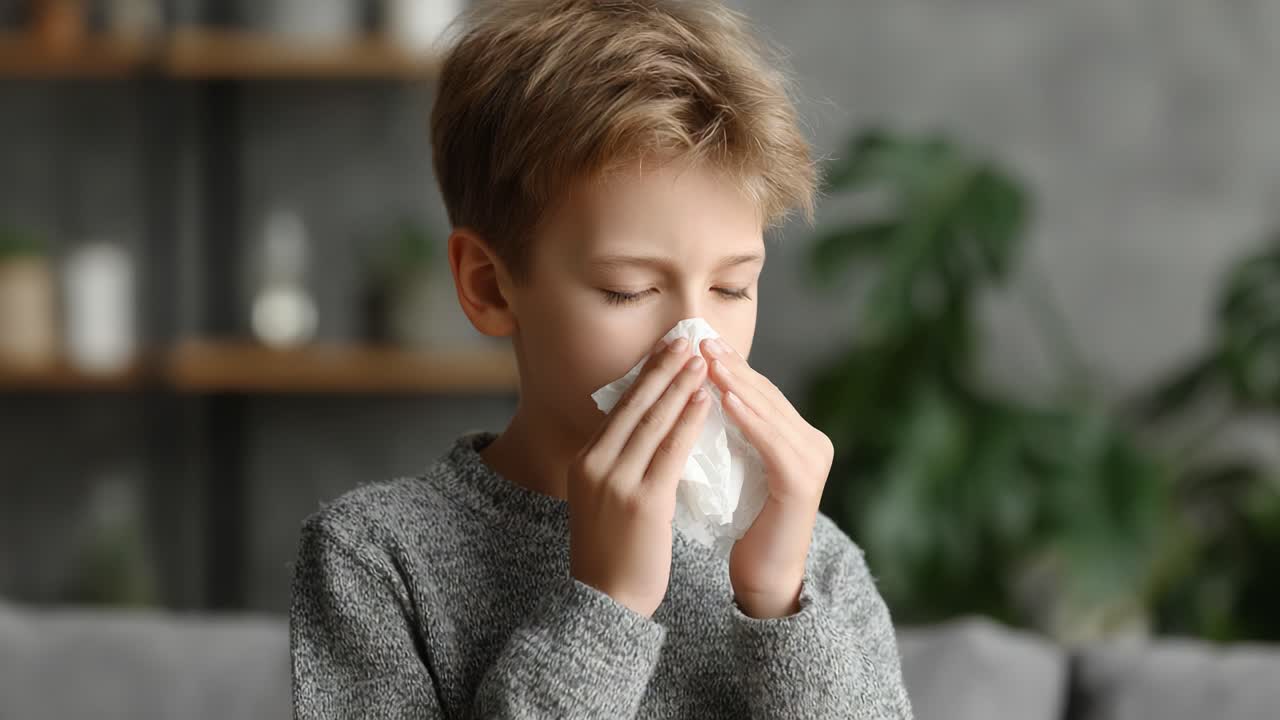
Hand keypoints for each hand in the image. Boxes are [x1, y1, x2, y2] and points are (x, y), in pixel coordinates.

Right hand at [569, 336, 712, 617]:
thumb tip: (646, 437)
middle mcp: (595, 464)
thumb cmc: (612, 555)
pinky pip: (670, 450)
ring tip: (702, 358)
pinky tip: (705, 400)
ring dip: (680, 385)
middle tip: (685, 339)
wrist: (606, 602)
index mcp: (585, 462)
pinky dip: (688, 420)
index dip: (644, 377)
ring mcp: (616, 480)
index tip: (665, 351)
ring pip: (653, 421)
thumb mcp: (604, 501)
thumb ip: (620, 467)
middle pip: (633, 405)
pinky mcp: (642, 500)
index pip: (619, 409)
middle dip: (661, 368)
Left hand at [699, 337, 833, 618]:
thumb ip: (725, 433)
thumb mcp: (731, 466)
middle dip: (730, 365)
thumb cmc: (741, 524)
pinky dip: (747, 418)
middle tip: (700, 338)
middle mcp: (812, 442)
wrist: (763, 576)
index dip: (729, 366)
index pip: (758, 392)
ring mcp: (812, 460)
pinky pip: (770, 441)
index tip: (696, 341)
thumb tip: (688, 391)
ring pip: (768, 412)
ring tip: (708, 359)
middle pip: (764, 394)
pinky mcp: (802, 481)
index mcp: (795, 436)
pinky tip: (724, 398)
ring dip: (736, 382)